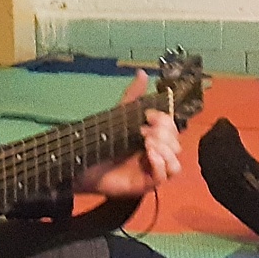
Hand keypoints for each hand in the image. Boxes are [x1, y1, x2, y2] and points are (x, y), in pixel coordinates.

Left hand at [75, 71, 184, 197]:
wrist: (82, 163)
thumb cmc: (101, 141)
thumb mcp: (119, 115)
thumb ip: (132, 96)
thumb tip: (142, 73)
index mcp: (153, 139)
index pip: (173, 129)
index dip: (166, 121)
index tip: (149, 116)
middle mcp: (156, 155)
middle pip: (177, 145)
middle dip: (165, 135)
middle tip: (144, 131)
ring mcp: (152, 170)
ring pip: (176, 164)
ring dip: (166, 150)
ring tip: (148, 144)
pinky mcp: (146, 184)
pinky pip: (164, 177)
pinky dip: (160, 164)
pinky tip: (149, 155)